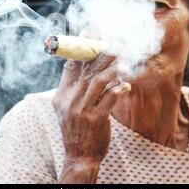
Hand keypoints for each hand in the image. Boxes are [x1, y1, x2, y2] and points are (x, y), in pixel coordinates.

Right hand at [52, 54, 130, 182]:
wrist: (79, 156)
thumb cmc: (76, 129)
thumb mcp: (66, 108)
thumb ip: (74, 88)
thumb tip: (89, 67)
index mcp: (61, 95)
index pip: (71, 65)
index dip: (80, 48)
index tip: (90, 33)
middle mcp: (70, 100)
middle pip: (88, 69)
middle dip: (103, 53)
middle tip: (116, 43)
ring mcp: (82, 109)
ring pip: (100, 80)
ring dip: (114, 69)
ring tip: (124, 62)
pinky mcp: (96, 119)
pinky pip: (111, 97)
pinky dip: (120, 89)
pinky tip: (126, 86)